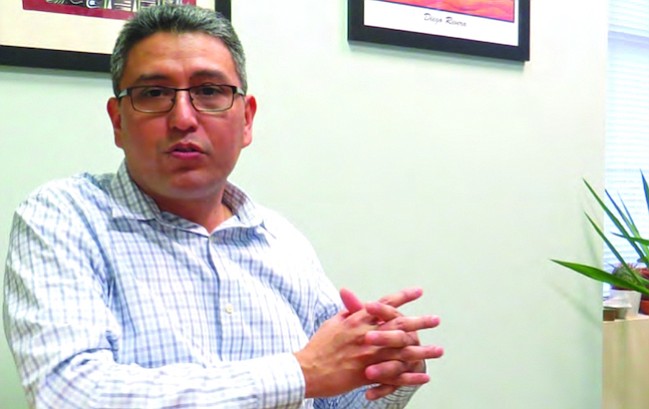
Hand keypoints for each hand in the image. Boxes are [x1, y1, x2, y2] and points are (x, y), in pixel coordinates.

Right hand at [293, 296, 440, 398]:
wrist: (307, 370)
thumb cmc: (318, 347)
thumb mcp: (332, 324)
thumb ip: (348, 314)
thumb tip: (357, 307)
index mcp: (358, 321)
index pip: (385, 305)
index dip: (403, 297)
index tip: (418, 291)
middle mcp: (367, 335)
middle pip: (400, 326)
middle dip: (420, 322)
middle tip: (436, 319)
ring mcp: (369, 355)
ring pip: (402, 352)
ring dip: (423, 351)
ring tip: (439, 350)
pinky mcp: (368, 374)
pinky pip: (395, 376)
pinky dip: (411, 376)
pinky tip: (424, 376)